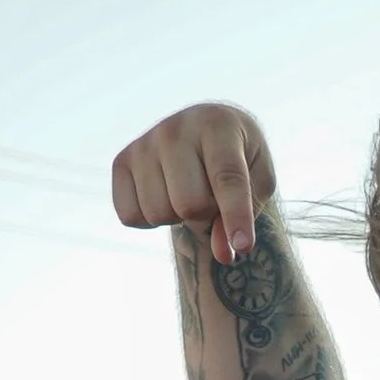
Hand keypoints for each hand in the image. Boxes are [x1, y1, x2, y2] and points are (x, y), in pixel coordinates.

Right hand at [111, 103, 273, 263]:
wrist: (204, 125)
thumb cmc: (239, 156)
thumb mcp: (257, 178)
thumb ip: (246, 213)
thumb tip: (222, 254)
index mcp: (217, 125)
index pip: (227, 179)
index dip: (236, 216)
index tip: (244, 246)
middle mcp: (175, 129)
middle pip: (190, 204)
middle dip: (206, 213)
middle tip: (211, 195)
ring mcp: (144, 144)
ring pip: (159, 213)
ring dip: (179, 216)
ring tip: (187, 191)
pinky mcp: (121, 162)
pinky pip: (131, 216)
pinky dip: (150, 221)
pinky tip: (163, 197)